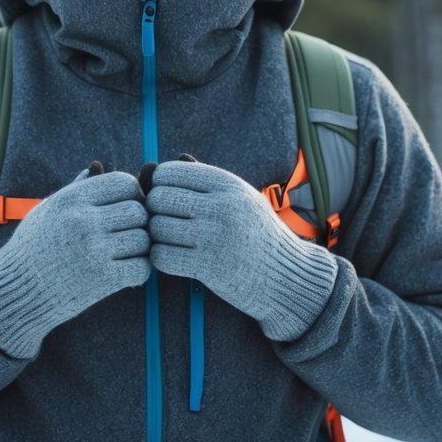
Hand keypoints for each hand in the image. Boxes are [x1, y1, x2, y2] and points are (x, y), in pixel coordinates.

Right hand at [0, 165, 148, 357]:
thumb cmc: (31, 248)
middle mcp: (83, 221)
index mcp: (71, 199)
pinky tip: (125, 271)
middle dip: (138, 222)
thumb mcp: (47, 210)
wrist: (16, 291)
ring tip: (125, 253)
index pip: (124, 182)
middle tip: (127, 233)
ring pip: (144, 240)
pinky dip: (139, 270)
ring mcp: (94, 250)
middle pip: (139, 211)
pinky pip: (141, 267)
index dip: (132, 194)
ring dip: (140, 248)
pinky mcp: (102, 279)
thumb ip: (75, 189)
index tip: (124, 208)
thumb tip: (96, 167)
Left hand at [146, 159, 336, 340]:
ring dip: (156, 236)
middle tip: (163, 221)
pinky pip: (162, 256)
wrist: (287, 275)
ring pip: (157, 228)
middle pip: (158, 198)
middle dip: (154, 211)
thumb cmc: (257, 233)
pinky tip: (172, 257)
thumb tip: (155, 166)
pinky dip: (160, 258)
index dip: (159, 185)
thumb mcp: (239, 197)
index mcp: (228, 184)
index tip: (167, 200)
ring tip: (169, 240)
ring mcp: (216, 237)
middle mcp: (222, 206)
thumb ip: (200, 180)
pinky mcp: (209, 267)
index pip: (169, 172)